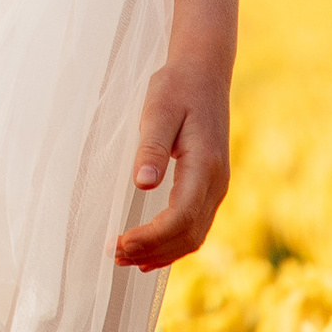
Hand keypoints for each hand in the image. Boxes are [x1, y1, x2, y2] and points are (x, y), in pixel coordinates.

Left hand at [114, 53, 231, 271]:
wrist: (204, 73)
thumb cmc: (177, 88)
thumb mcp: (158, 109)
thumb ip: (151, 147)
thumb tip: (142, 184)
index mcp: (204, 165)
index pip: (180, 216)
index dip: (151, 237)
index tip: (120, 242)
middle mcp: (217, 182)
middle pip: (188, 234)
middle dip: (152, 251)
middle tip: (115, 255)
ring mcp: (217, 187)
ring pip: (194, 236)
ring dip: (162, 253)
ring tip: (126, 258)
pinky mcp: (210, 186)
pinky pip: (196, 226)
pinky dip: (173, 245)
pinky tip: (151, 252)